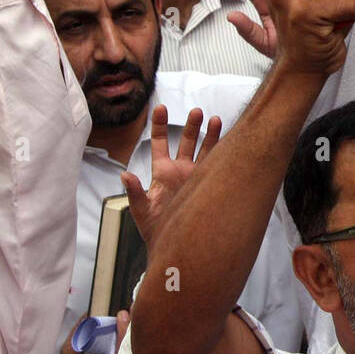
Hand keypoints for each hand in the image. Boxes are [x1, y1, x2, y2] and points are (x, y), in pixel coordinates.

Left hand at [121, 106, 220, 249]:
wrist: (175, 245)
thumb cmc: (155, 229)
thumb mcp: (141, 211)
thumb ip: (134, 192)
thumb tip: (124, 175)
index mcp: (162, 172)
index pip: (159, 143)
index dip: (159, 125)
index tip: (160, 108)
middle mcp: (180, 170)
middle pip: (186, 142)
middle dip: (191, 126)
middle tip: (196, 112)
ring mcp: (195, 176)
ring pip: (203, 150)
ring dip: (209, 135)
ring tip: (215, 119)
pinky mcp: (207, 185)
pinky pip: (216, 165)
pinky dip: (221, 152)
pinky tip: (229, 140)